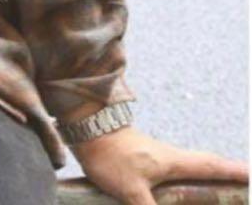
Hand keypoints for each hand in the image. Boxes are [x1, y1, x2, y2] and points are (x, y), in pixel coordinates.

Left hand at [71, 126, 248, 204]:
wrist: (86, 129)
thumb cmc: (110, 155)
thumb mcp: (131, 191)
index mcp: (172, 161)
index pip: (210, 166)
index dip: (233, 171)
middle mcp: (169, 157)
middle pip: (206, 165)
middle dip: (226, 172)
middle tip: (245, 178)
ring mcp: (157, 157)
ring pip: (190, 167)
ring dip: (208, 173)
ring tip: (221, 185)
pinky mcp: (144, 161)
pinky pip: (174, 171)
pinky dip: (186, 177)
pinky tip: (184, 187)